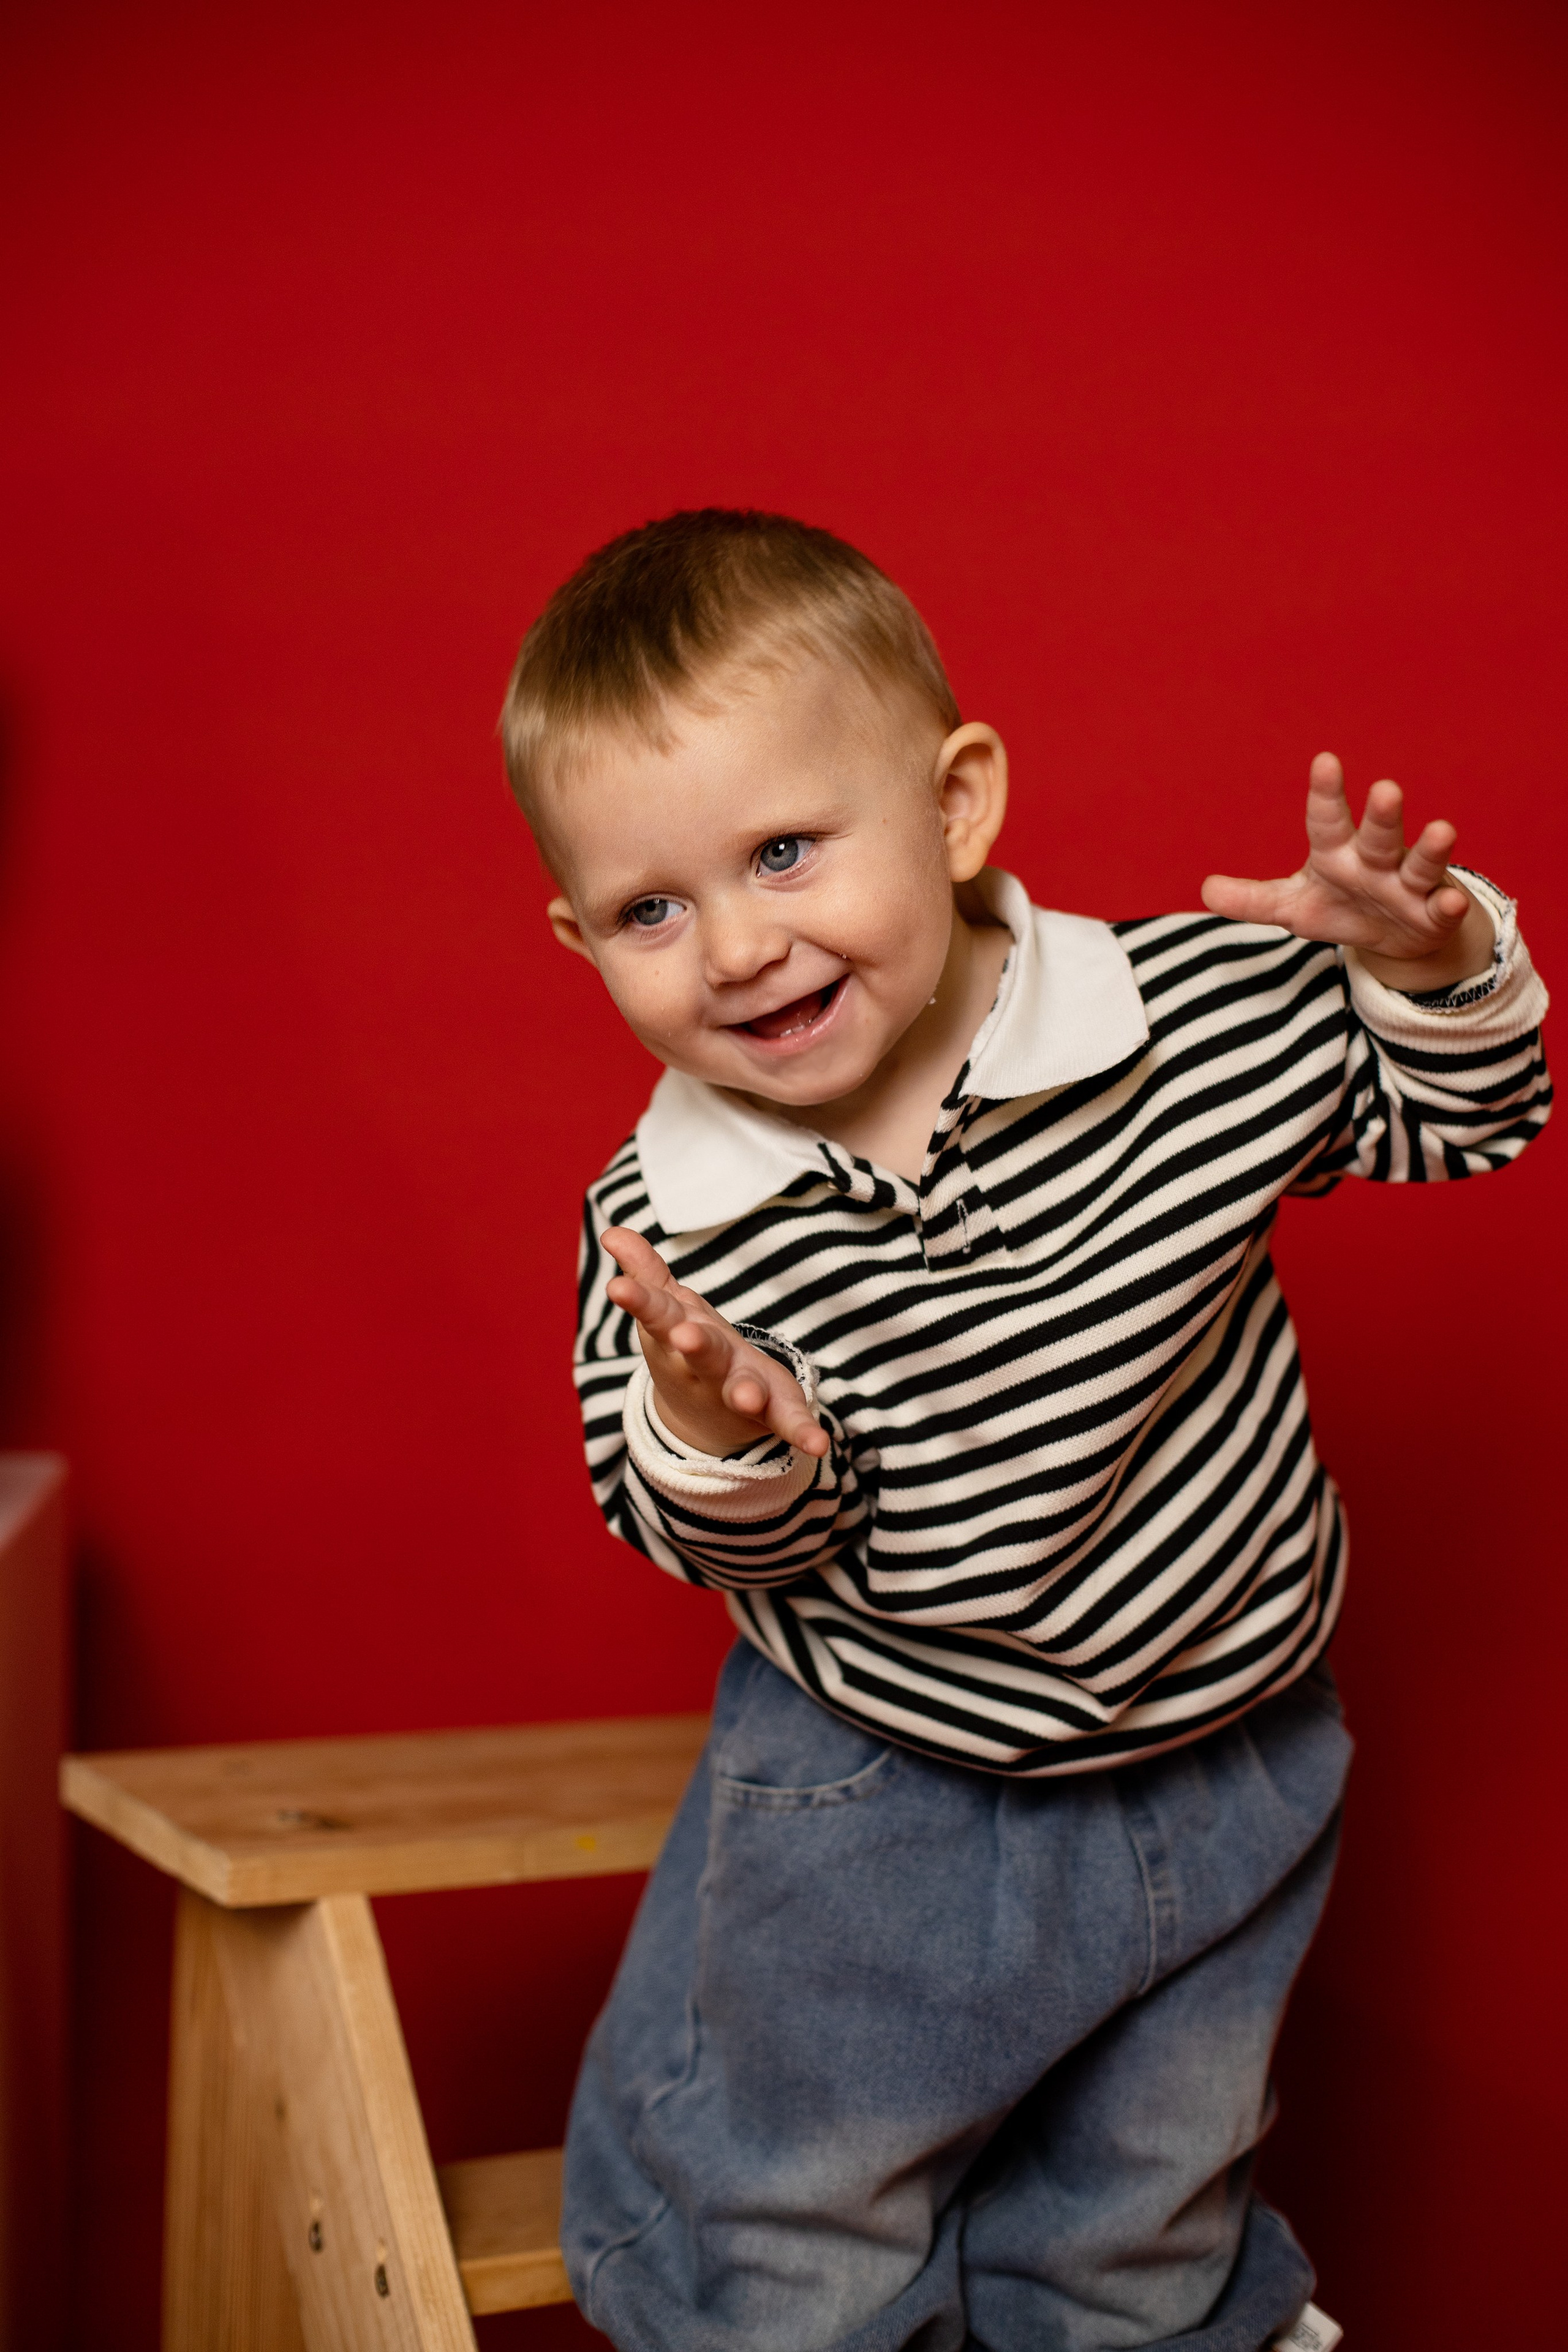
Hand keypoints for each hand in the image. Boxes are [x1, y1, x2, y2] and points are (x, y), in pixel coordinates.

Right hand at [601, 1227, 828, 1459]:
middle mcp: (706, 1367)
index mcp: (679, 1335)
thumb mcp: (668, 1310)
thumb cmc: (687, 1348)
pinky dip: (803, 1433)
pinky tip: (819, 1445)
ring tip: (748, 1398)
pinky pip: (789, 1421)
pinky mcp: (773, 1410)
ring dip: (744, 1393)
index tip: (617, 1289)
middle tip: (684, 1335)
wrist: (706, 1416)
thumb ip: (646, 1273)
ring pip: (739, 1389)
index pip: (657, 1313)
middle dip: (694, 1345)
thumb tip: (613, 1233)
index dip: (639, 1300)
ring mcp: (737, 1390)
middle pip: (701, 1353)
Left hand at [1201, 753, 1495, 989]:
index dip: (1325, 793)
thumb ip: (1252, 900)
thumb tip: (1205, 889)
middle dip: (1382, 815)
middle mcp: (1376, 860)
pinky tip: (1452, 902)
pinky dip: (1450, 905)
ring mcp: (1408, 885)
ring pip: (1420, 863)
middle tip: (1385, 789)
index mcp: (1337, 853)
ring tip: (1442, 830)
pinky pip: (1443, 907)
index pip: (1327, 820)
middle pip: (1378, 834)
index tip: (1325, 761)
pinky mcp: (1432, 914)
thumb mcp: (1292, 908)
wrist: (1394, 937)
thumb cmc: (1340, 907)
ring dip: (1431, 849)